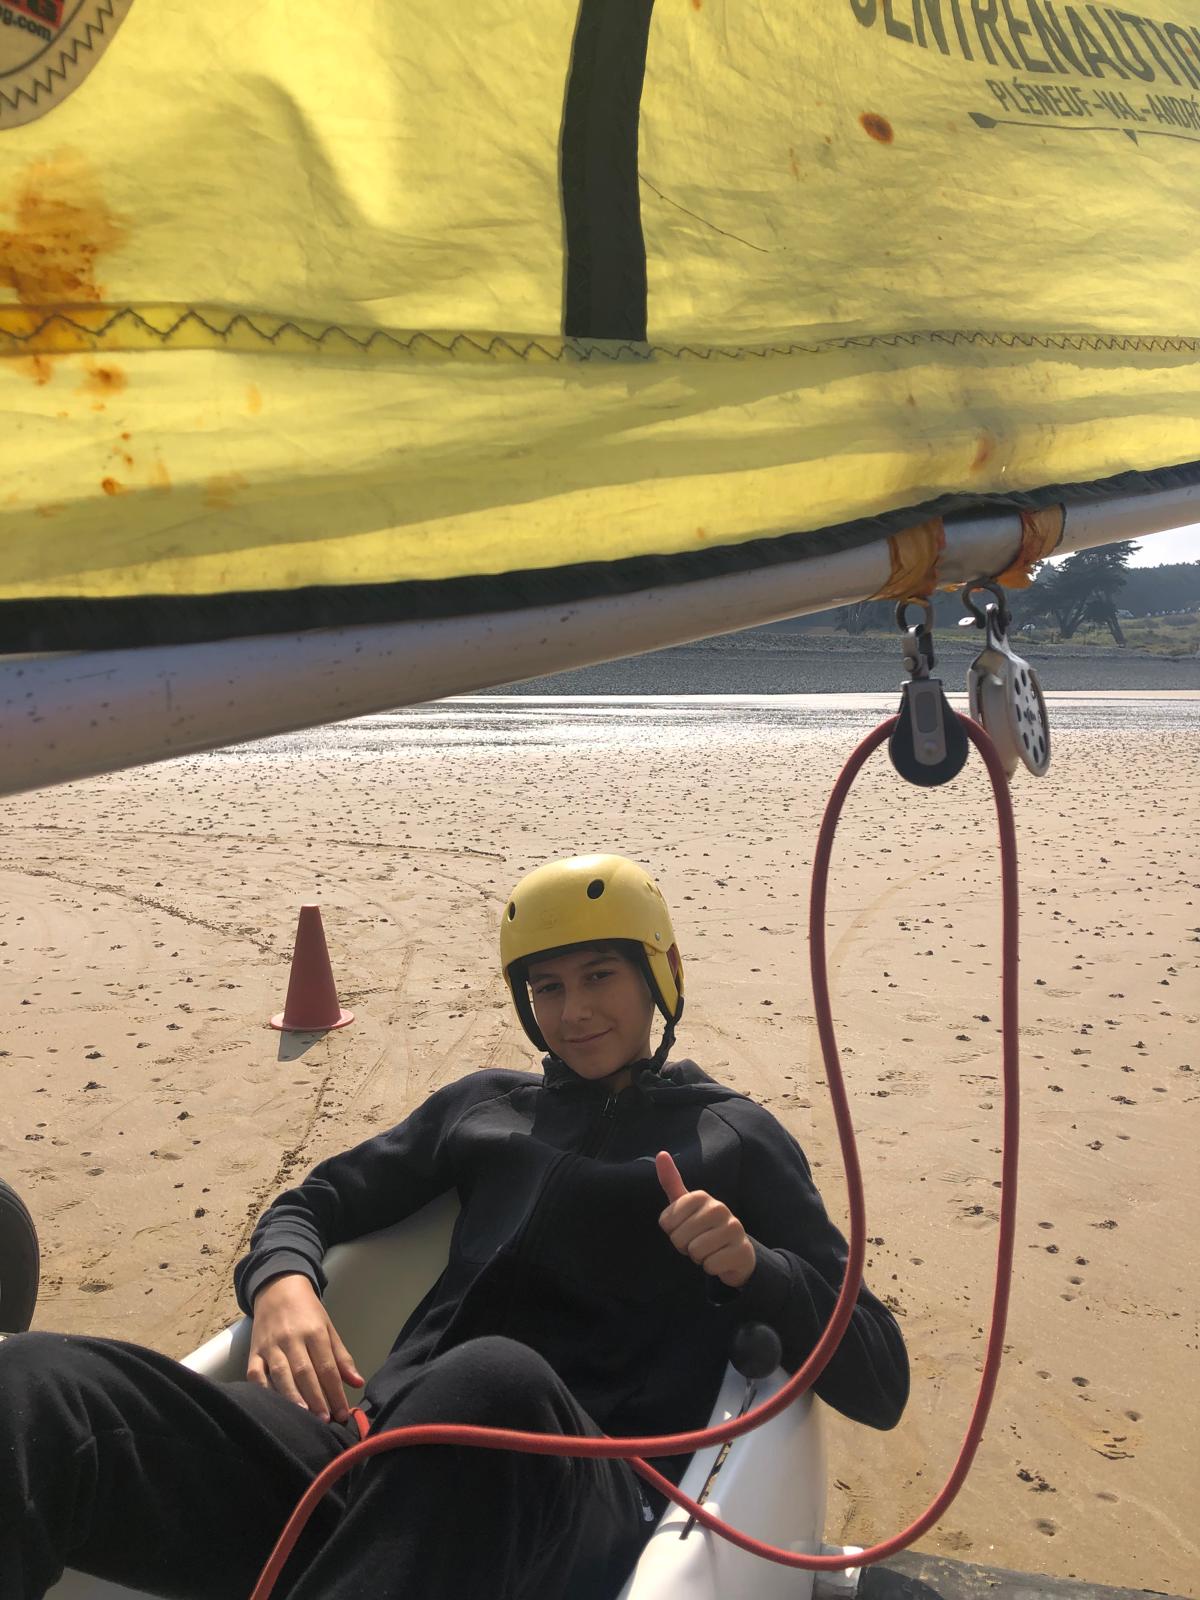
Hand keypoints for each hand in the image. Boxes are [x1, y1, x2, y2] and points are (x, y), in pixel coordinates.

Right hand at [247, 1273, 364, 1422]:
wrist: (278, 1287)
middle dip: (316, 1398)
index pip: (327, 1366)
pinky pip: (255, 1373)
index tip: (343, 1413)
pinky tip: (272, 1406)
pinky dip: (262, 1390)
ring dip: (293, 1397)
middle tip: (325, 1421)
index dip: (336, 1391)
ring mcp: (271, 1345)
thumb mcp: (328, 1327)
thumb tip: (357, 1382)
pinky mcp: (253, 1351)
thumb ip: (341, 1357)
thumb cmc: (307, 1312)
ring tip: (304, 1417)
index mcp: (314, 1332)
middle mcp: (292, 1338)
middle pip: (305, 1372)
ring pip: (281, 1374)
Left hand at [655, 1151, 755, 1288]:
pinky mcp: (742, 1250)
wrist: (735, 1251)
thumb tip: (661, 1153)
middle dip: (684, 1247)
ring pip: (695, 1252)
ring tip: (709, 1250)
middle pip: (679, 1238)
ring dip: (699, 1258)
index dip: (672, 1231)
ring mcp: (734, 1228)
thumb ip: (671, 1182)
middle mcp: (720, 1208)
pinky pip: (711, 1265)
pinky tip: (720, 1260)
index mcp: (702, 1197)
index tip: (684, 1229)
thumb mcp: (685, 1206)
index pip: (666, 1221)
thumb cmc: (704, 1227)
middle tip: (697, 1242)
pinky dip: (711, 1267)